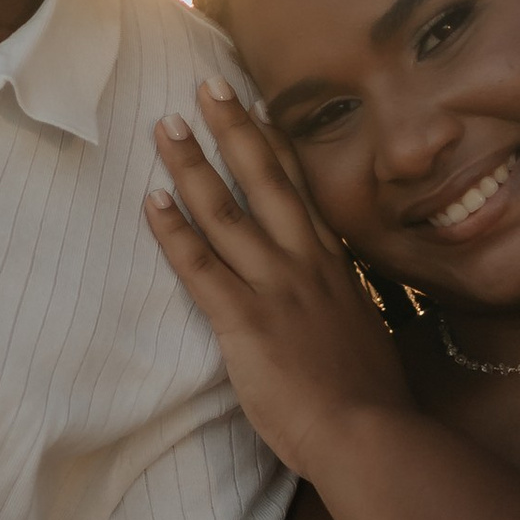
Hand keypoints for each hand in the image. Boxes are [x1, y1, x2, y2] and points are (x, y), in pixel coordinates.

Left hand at [145, 81, 406, 475]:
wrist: (368, 433)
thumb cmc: (369, 398)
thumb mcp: (365, 335)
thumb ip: (344, 307)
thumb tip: (338, 301)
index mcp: (333, 266)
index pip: (300, 190)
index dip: (276, 145)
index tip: (258, 108)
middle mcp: (304, 263)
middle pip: (264, 180)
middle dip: (234, 130)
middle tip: (207, 86)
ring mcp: (275, 287)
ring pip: (226, 212)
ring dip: (192, 166)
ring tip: (166, 127)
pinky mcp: (245, 320)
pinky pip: (201, 265)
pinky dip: (174, 230)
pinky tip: (151, 201)